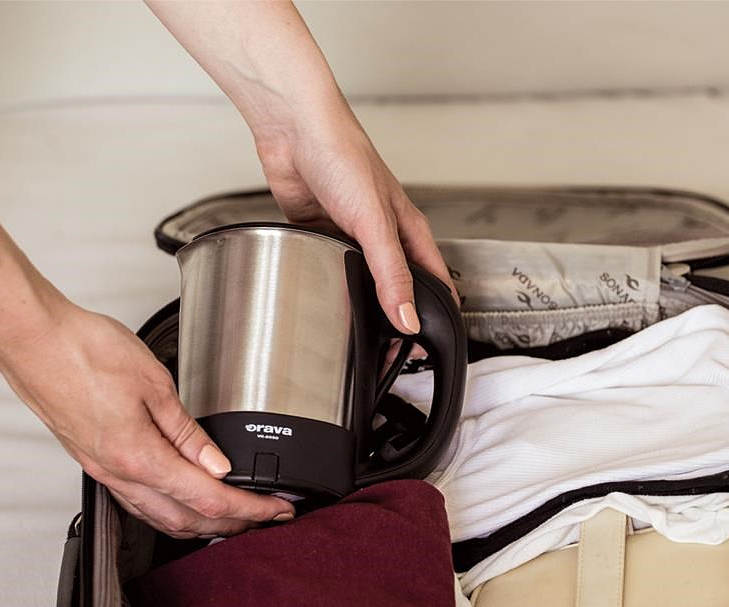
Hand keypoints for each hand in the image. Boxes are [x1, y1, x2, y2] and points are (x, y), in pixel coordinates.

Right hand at [0, 298, 294, 537]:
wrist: (32, 340)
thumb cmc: (83, 351)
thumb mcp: (154, 384)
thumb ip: (188, 432)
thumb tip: (217, 464)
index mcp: (139, 457)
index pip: (209, 499)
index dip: (250, 509)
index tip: (276, 510)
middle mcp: (118, 473)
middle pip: (186, 520)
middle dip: (231, 524)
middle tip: (263, 516)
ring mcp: (102, 470)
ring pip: (159, 516)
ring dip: (200, 522)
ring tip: (231, 513)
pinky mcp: (92, 459)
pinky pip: (136, 500)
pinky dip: (168, 508)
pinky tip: (180, 496)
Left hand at [146, 0, 457, 334]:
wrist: (294, 131)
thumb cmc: (343, 155)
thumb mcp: (375, 223)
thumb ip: (391, 273)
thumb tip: (406, 318)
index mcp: (406, 229)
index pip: (433, 279)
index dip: (435, 311)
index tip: (428, 344)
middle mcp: (380, 235)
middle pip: (395, 285)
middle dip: (394, 316)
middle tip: (387, 353)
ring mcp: (348, 235)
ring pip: (358, 279)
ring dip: (357, 301)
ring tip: (356, 334)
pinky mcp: (317, 233)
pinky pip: (325, 267)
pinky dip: (324, 282)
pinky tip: (320, 297)